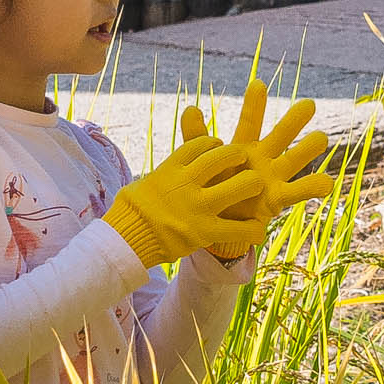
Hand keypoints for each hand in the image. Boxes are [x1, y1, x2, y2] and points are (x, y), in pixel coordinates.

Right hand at [103, 135, 264, 267]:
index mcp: (170, 170)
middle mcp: (186, 184)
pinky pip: (236, 229)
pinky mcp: (204, 232)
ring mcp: (197, 208)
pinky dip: (250, 230)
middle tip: (242, 158)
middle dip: (235, 156)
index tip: (218, 145)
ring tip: (256, 184)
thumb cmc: (131, 212)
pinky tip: (258, 230)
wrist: (125, 241)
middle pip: (221, 159)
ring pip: (238, 187)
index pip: (198, 145)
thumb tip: (172, 167)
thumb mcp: (144, 184)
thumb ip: (164, 174)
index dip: (212, 142)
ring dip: (251, 183)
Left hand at [179, 80, 338, 231]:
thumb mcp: (201, 162)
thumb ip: (196, 138)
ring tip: (321, 138)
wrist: (217, 220)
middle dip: (294, 121)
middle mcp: (263, 158)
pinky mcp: (277, 198)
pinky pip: (296, 192)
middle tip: (309, 104)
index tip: (258, 84)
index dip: (254, 105)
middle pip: (280, 136)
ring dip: (307, 149)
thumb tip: (190, 108)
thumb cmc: (212, 188)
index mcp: (243, 147)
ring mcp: (273, 177)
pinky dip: (311, 187)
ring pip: (294, 160)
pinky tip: (327, 183)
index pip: (250, 122)